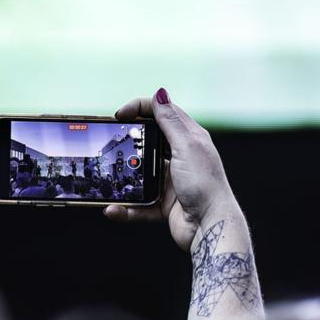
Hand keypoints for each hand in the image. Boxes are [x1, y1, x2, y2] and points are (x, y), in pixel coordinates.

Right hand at [104, 88, 240, 251]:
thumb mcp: (187, 147)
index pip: (162, 113)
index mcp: (189, 138)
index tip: (119, 114)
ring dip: (124, 177)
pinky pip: (139, 203)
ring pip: (140, 173)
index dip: (140, 108)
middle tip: (110, 140)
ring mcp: (171, 180)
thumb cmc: (205, 184)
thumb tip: (160, 93)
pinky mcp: (164, 203)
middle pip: (148, 141)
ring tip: (108, 177)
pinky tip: (113, 208)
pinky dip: (126, 207)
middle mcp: (180, 157)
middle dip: (128, 140)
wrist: (211, 226)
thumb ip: (171, 122)